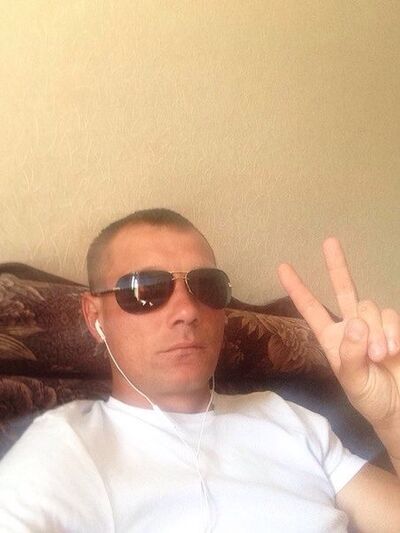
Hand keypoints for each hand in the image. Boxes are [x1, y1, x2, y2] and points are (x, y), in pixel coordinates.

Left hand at [278, 237, 399, 431]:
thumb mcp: (353, 382)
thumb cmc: (371, 398)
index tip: (283, 267)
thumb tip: (355, 323)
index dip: (298, 289)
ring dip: (375, 331)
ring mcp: (374, 325)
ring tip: (379, 356)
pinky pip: (392, 316)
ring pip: (369, 307)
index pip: (311, 309)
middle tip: (329, 241)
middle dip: (337, 265)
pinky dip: (392, 331)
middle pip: (344, 289)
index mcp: (332, 338)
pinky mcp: (395, 327)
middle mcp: (352, 326)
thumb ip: (350, 354)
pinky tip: (393, 349)